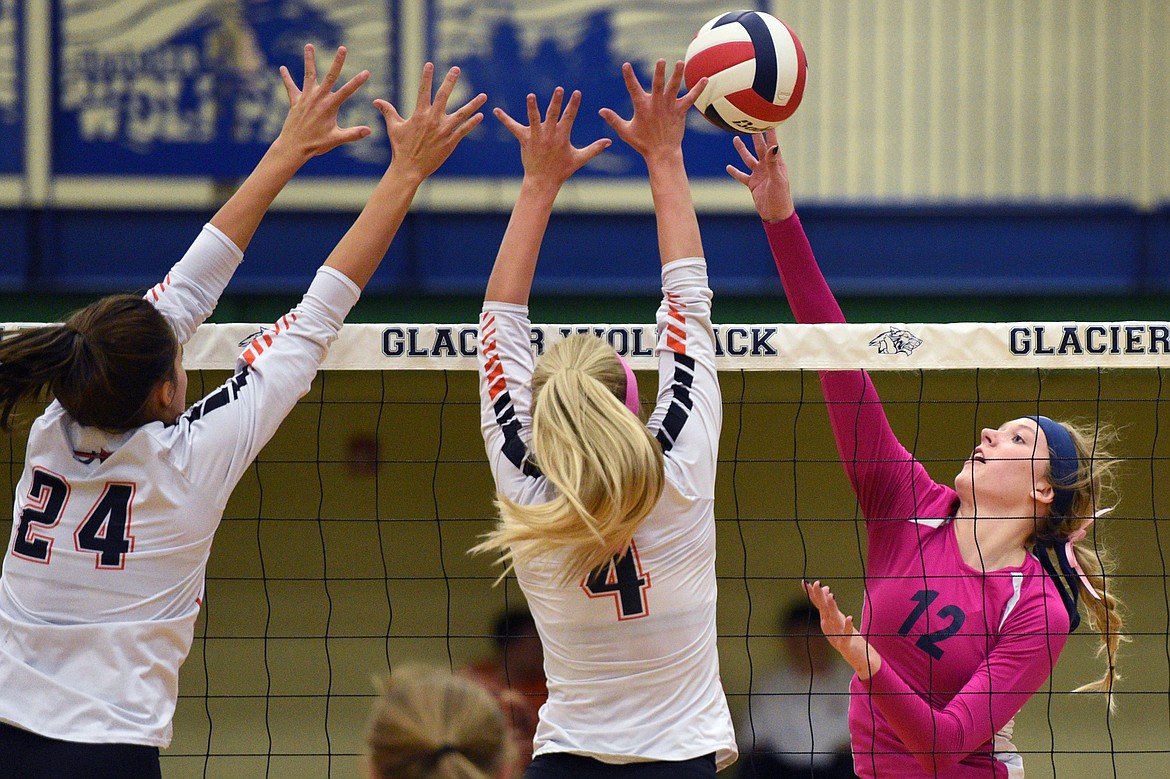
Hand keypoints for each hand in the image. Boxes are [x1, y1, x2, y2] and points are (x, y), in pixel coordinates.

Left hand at [276, 44, 371, 159]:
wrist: (294, 147)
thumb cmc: (316, 144)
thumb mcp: (337, 139)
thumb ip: (353, 134)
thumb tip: (369, 130)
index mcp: (330, 106)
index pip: (347, 91)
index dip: (358, 81)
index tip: (366, 72)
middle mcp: (318, 98)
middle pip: (330, 76)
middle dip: (337, 62)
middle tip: (342, 48)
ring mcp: (306, 98)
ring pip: (309, 74)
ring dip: (309, 60)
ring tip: (309, 45)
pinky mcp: (295, 101)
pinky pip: (290, 87)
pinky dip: (286, 78)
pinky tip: (282, 68)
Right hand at [375, 63, 487, 184]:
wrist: (408, 168)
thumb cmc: (400, 148)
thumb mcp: (393, 127)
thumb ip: (388, 111)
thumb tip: (376, 101)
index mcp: (419, 114)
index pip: (423, 90)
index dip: (426, 77)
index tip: (430, 64)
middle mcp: (433, 120)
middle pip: (444, 96)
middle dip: (450, 81)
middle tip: (456, 68)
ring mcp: (443, 131)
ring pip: (461, 114)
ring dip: (473, 104)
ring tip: (484, 95)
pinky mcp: (450, 142)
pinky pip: (464, 130)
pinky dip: (473, 123)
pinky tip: (481, 115)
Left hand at [494, 88, 610, 187]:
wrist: (542, 181)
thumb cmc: (562, 170)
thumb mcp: (579, 159)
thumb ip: (594, 149)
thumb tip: (609, 141)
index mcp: (562, 136)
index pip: (569, 117)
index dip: (573, 105)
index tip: (577, 92)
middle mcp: (549, 135)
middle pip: (553, 115)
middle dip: (557, 102)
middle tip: (559, 89)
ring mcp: (536, 137)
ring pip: (533, 119)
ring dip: (532, 108)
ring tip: (531, 96)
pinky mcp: (524, 139)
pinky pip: (513, 127)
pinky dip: (504, 119)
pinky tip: (496, 110)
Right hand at [599, 60, 704, 161]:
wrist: (662, 153)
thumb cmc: (642, 143)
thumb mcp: (625, 132)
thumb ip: (613, 119)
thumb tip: (600, 110)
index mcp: (642, 107)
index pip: (633, 88)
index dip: (629, 77)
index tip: (626, 65)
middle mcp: (656, 105)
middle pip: (658, 85)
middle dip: (659, 73)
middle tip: (661, 61)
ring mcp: (669, 107)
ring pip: (674, 88)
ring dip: (677, 75)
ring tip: (680, 62)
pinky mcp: (680, 112)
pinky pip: (691, 98)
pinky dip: (698, 89)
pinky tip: (706, 79)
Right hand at [726, 129, 793, 221]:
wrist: (775, 214)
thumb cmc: (781, 197)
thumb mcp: (777, 179)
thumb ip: (773, 163)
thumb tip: (773, 146)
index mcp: (776, 163)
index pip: (773, 143)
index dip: (770, 132)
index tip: (767, 118)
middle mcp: (767, 166)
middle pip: (759, 147)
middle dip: (755, 135)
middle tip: (750, 123)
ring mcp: (759, 175)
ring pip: (748, 159)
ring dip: (742, 150)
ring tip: (735, 139)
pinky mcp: (752, 184)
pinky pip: (741, 176)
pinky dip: (735, 172)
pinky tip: (728, 166)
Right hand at [803, 579, 880, 678]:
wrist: (859, 658)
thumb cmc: (848, 637)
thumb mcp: (838, 620)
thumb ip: (831, 607)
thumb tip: (826, 589)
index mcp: (826, 621)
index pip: (818, 605)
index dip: (812, 594)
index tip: (806, 582)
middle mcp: (829, 628)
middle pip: (824, 610)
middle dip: (820, 597)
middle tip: (816, 583)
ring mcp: (836, 637)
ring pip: (833, 620)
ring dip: (831, 608)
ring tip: (830, 595)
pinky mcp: (846, 645)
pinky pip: (846, 635)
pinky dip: (847, 626)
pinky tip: (849, 617)